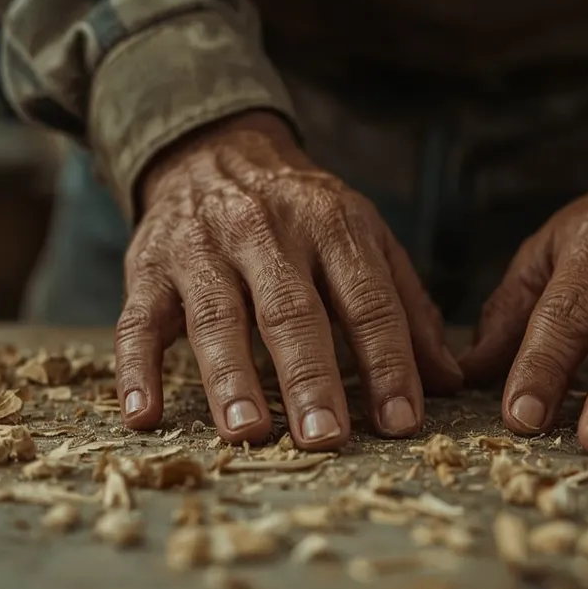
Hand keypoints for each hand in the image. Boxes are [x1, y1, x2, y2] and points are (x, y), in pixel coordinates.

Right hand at [114, 111, 461, 450]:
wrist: (211, 150)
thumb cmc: (299, 214)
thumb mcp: (363, 239)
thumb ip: (405, 307)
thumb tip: (450, 381)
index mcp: (331, 225)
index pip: (367, 300)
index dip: (387, 361)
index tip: (402, 420)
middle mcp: (265, 232)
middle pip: (290, 310)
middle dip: (310, 376)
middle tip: (326, 438)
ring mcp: (201, 250)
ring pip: (216, 317)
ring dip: (230, 377)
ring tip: (247, 432)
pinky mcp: (148, 270)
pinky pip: (138, 322)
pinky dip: (137, 370)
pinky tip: (144, 416)